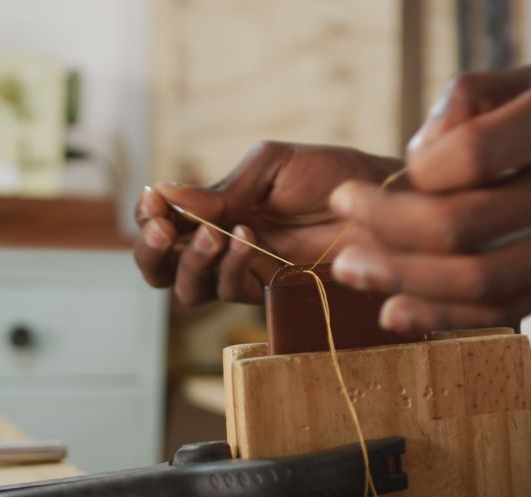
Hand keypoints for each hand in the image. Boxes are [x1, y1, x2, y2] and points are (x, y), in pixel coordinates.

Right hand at [134, 141, 401, 304]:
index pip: (163, 223)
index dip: (149, 217)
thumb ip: (223, 187)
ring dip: (190, 261)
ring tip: (215, 233)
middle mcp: (221, 245)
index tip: (153, 199)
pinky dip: (230, 266)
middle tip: (163, 230)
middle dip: (152, 251)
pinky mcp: (269, 294)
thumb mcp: (271, 167)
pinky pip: (230, 291)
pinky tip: (246, 238)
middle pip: (160, 267)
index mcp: (216, 209)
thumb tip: (165, 192)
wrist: (381, 201)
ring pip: (188, 289)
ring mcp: (243, 272)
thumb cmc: (330, 176)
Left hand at [329, 65, 530, 331]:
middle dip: (387, 231)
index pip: (473, 155)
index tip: (383, 177)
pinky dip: (451, 317)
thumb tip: (414, 154)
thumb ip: (475, 97)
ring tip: (352, 270)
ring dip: (407, 281)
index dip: (414, 175)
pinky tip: (399, 312)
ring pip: (488, 279)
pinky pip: (518, 307)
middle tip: (339, 225)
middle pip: (469, 226)